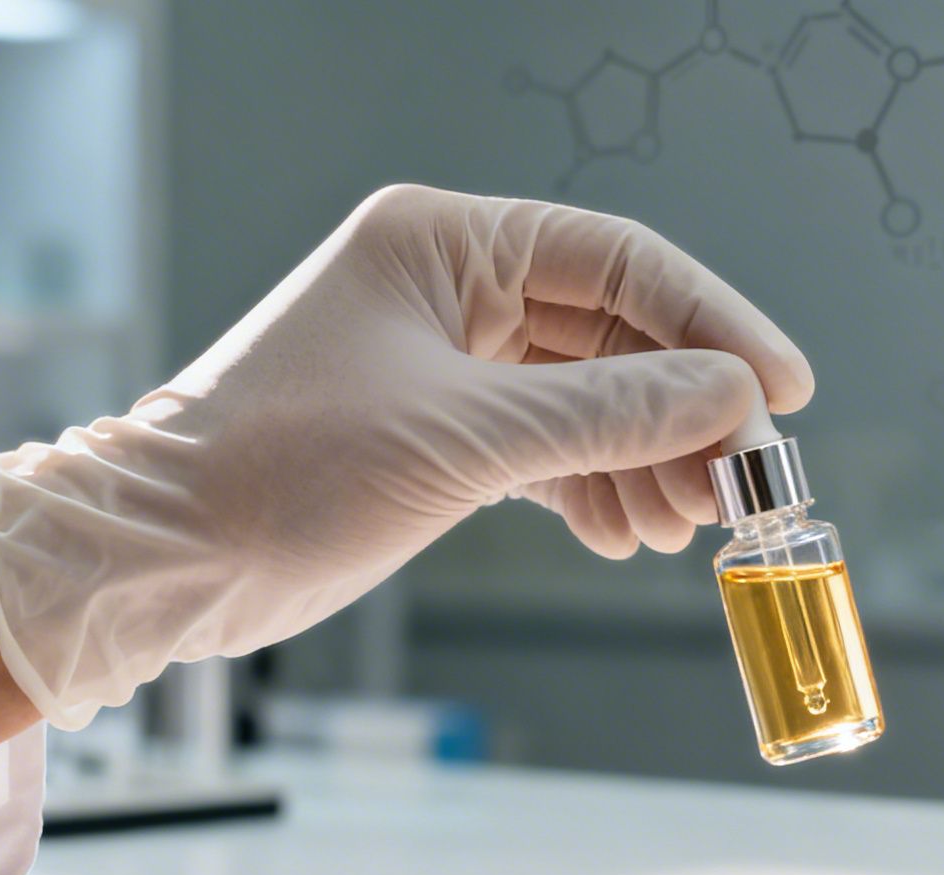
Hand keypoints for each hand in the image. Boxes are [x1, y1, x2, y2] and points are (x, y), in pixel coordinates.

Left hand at [0, 185, 813, 729]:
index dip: (716, 325)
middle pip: (618, 333)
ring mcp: (447, 361)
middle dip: (684, 412)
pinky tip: (624, 532)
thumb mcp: (464, 438)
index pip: (620, 261)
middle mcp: (451, 287)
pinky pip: (552, 445)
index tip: (784, 393)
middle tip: (742, 485)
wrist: (159, 563)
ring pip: (591, 397)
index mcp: (444, 243)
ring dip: (647, 461)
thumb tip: (732, 398)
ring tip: (681, 527)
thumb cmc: (277, 473)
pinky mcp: (440, 431)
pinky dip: (595, 487)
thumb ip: (610, 414)